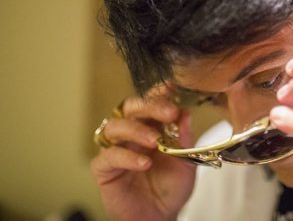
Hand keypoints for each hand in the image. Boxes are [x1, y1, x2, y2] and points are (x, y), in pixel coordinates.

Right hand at [91, 86, 195, 220]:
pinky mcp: (104, 169)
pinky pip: (108, 156)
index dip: (159, 92)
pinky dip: (127, 156)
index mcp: (152, 126)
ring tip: (155, 142)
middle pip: (131, 107)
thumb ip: (184, 139)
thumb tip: (186, 113)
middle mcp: (132, 133)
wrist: (160, 217)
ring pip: (115, 126)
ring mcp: (116, 149)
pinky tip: (144, 163)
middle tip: (168, 113)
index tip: (173, 87)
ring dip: (136, 130)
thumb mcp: (186, 162)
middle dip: (149, 105)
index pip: (151, 101)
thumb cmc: (171, 188)